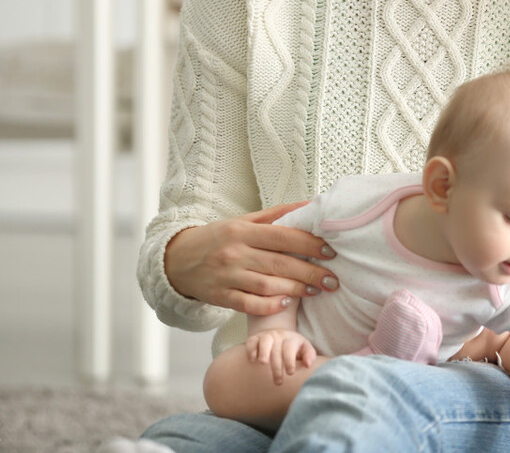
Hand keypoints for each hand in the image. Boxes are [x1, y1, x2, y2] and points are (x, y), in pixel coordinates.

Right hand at [164, 203, 337, 316]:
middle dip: (311, 273)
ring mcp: (227, 276)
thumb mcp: (243, 221)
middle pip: (280, 263)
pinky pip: (248, 304)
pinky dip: (269, 305)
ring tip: (316, 291)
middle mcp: (235, 253)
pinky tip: (286, 303)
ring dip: (295, 290)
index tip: (330, 251)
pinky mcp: (221, 297)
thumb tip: (309, 205)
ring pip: (267, 285)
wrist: (176, 260)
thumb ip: (276, 215)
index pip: (283, 236)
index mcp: (242, 231)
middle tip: (333, 279)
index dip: (309, 244)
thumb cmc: (217, 238)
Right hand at [246, 328, 317, 384]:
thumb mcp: (304, 348)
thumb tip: (308, 365)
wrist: (279, 335)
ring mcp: (266, 336)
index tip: (290, 373)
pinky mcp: (255, 339)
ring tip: (263, 363)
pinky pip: (251, 341)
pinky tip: (252, 360)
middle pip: (277, 349)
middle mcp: (278, 336)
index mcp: (291, 339)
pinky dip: (251, 350)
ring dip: (264, 352)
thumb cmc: (293, 347)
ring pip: (264, 341)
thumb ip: (309, 355)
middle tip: (278, 382)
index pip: (290, 348)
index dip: (290, 360)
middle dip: (277, 366)